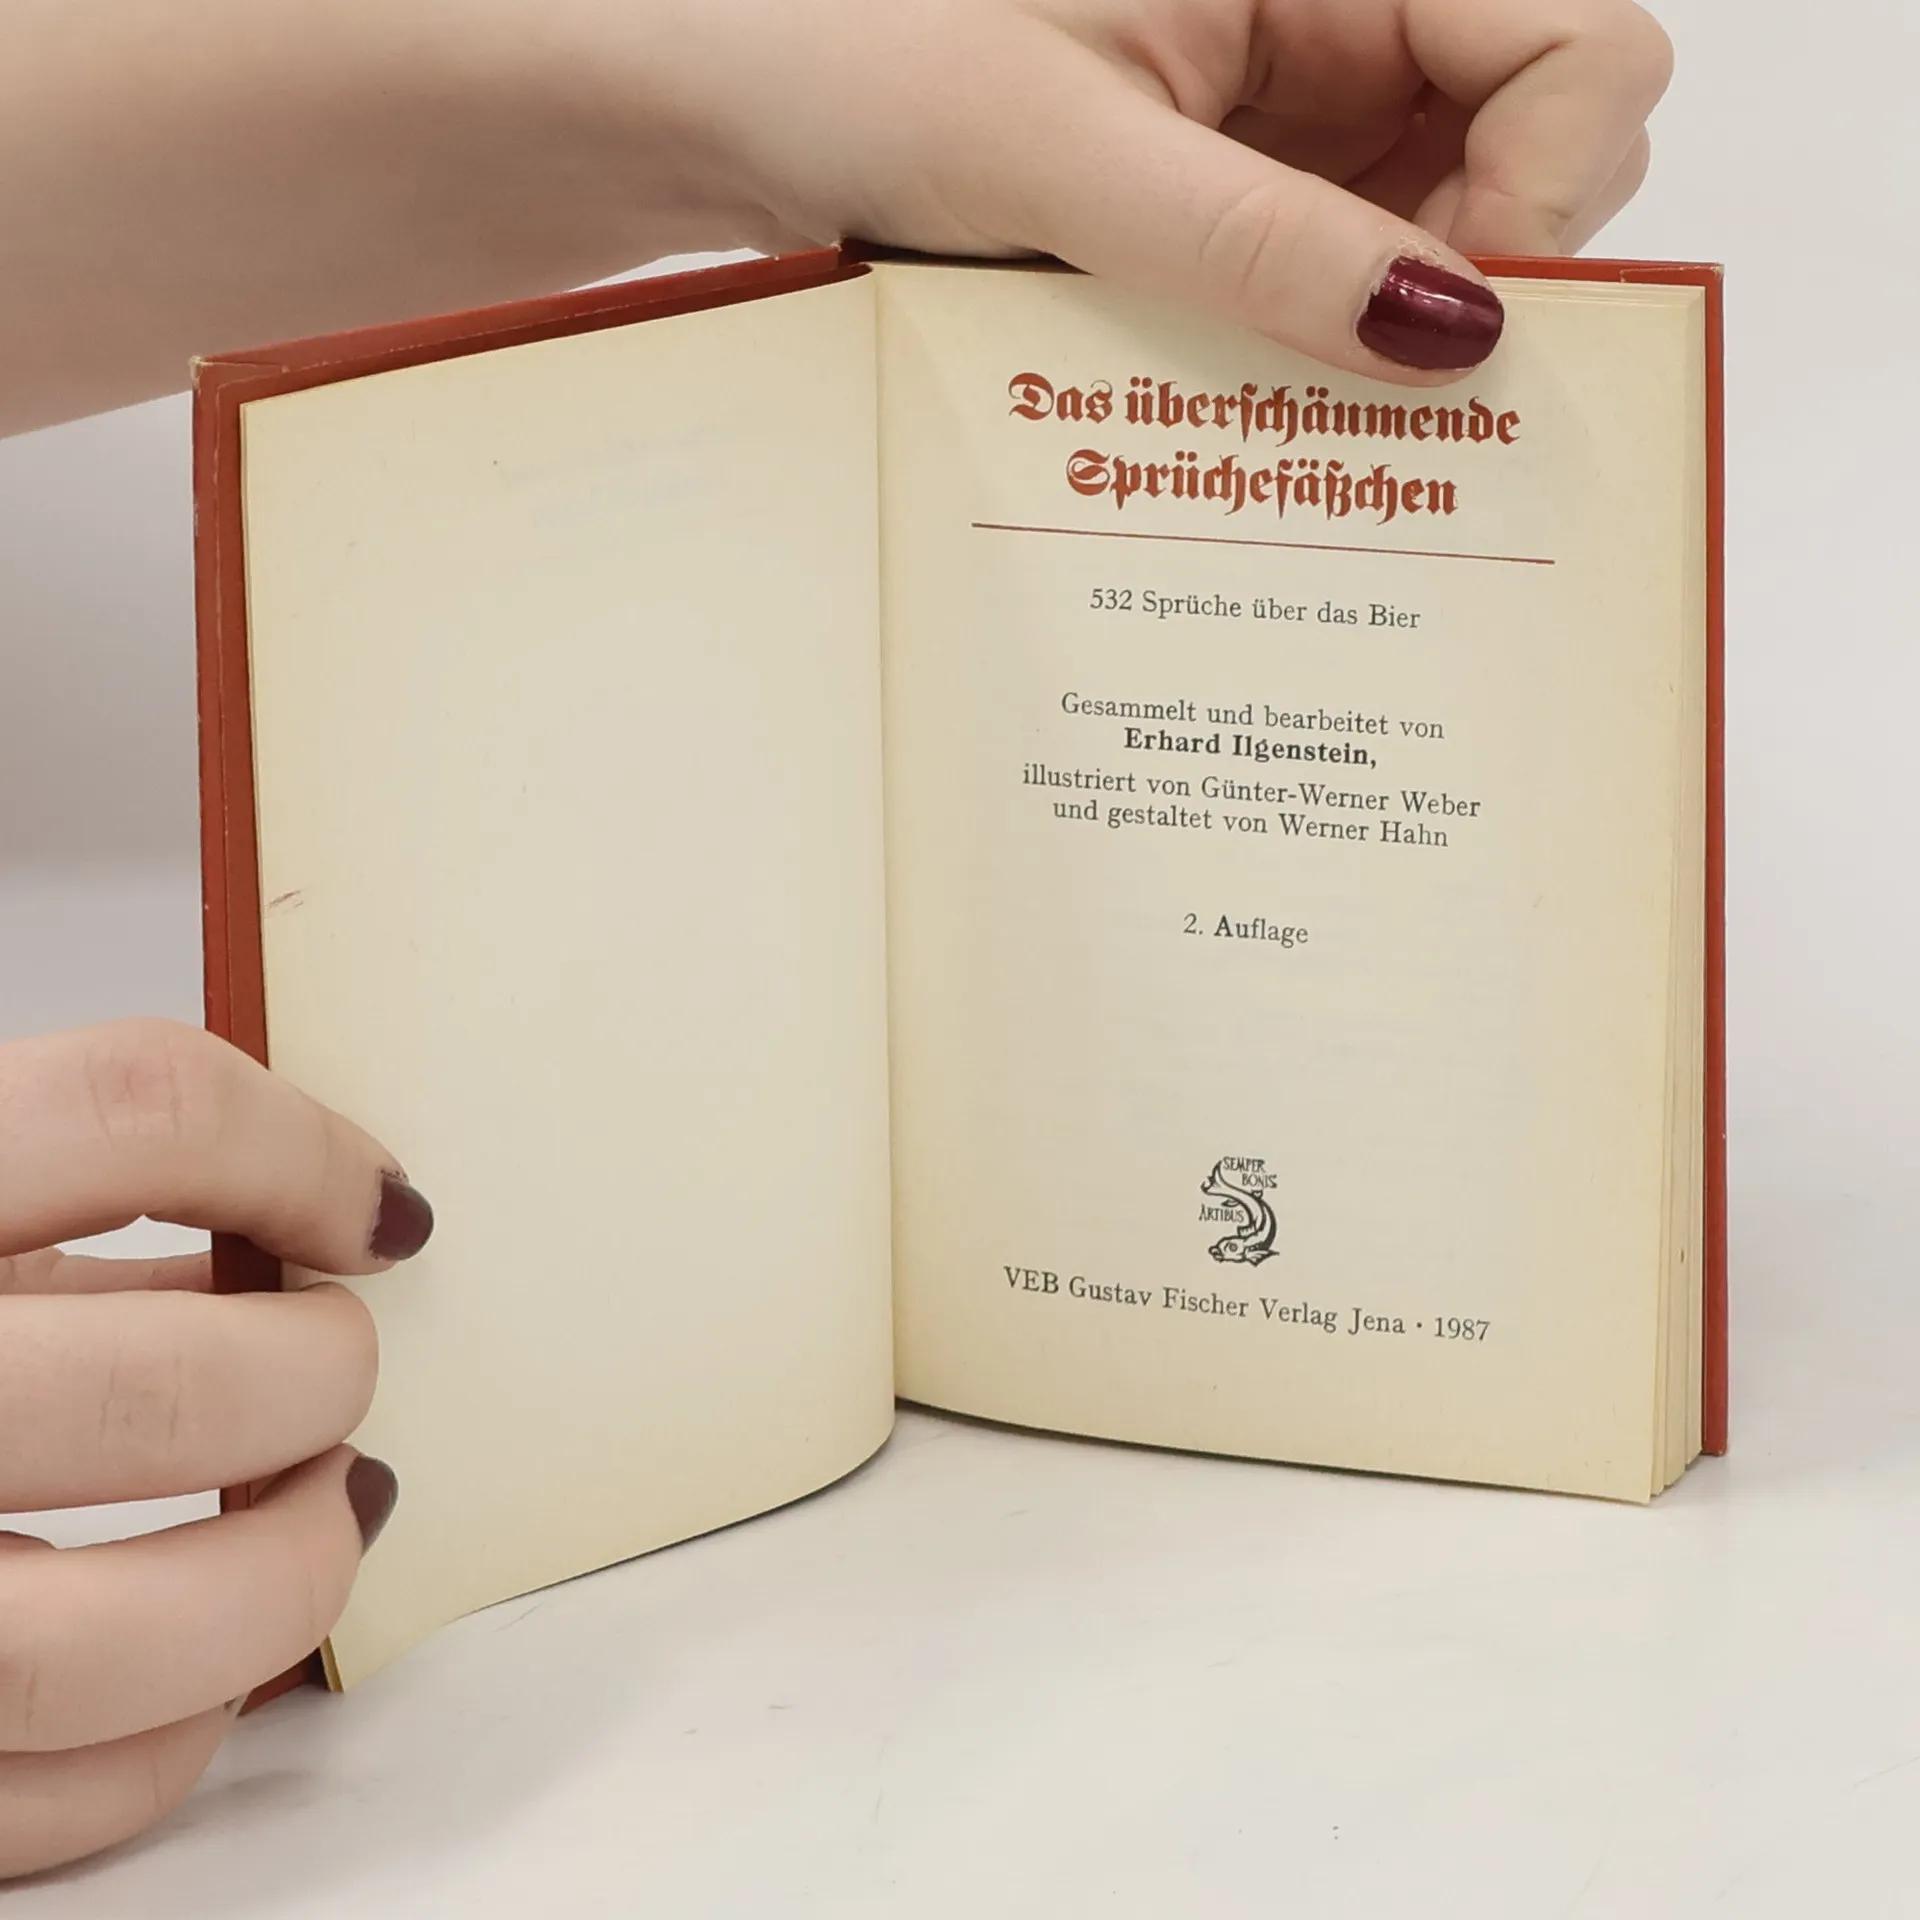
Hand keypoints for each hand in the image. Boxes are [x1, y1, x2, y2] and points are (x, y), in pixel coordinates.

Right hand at [0, 1021, 429, 1878]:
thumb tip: (303, 1237)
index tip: (380, 1212)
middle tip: (334, 1366)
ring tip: (319, 1509)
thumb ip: (75, 1215)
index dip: (302, 1153)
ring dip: (287, 1569)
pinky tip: (203, 1655)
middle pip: (170, 1388)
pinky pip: (66, 1793)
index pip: (130, 1113)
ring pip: (129, 1636)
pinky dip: (181, 1728)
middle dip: (316, 1375)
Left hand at [642, 0, 1671, 377]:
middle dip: (1484, 266)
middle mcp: (1334, 13)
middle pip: (1535, 136)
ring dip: (1387, 322)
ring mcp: (1288, 105)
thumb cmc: (854, 50)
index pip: (1578, 38)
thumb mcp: (1067, 154)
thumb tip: (1456, 339)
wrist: (723, 88)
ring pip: (1439, 222)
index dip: (1555, 185)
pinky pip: (1331, 266)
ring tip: (1281, 393)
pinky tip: (1247, 386)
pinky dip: (1314, 337)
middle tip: (1367, 375)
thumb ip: (1264, 243)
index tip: (1453, 315)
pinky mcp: (1231, 183)